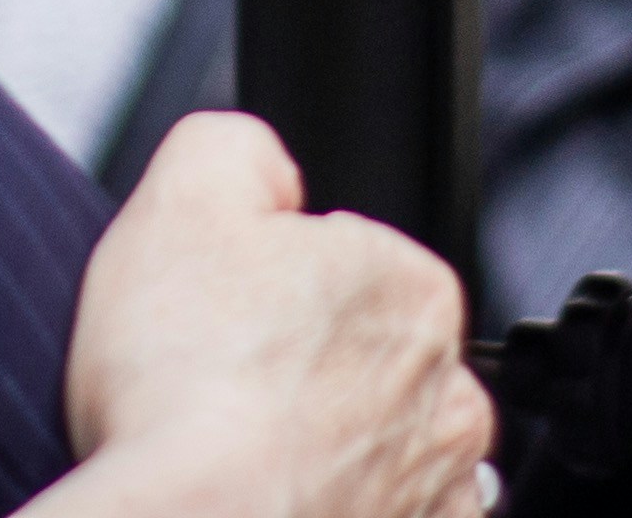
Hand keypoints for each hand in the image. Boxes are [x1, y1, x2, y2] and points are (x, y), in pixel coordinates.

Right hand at [44, 114, 497, 517]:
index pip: (348, 267)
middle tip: (222, 395)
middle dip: (308, 374)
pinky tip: (277, 506)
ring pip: (381, 454)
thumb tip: (267, 167)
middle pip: (368, 363)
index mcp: (413, 288)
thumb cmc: (186, 387)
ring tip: (243, 463)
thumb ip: (237, 149)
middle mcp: (448, 392)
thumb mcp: (182, 196)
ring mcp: (437, 489)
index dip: (271, 291)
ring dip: (331, 456)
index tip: (225, 323)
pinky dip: (339, 513)